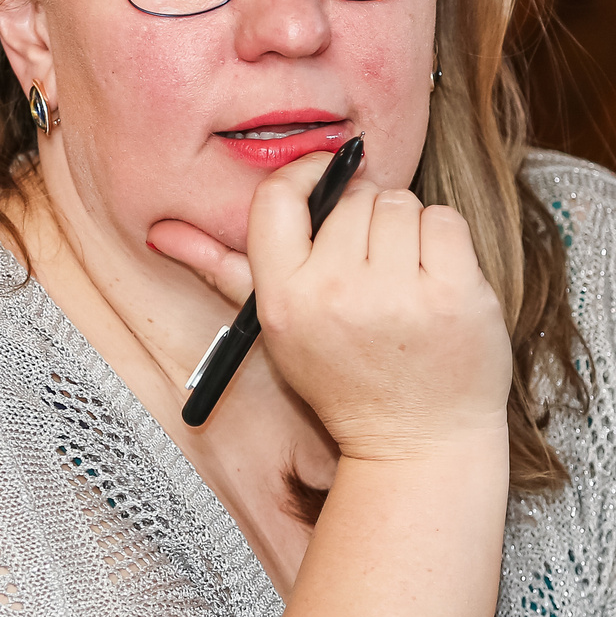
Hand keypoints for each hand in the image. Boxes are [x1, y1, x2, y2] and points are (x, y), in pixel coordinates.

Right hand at [170, 153, 511, 460]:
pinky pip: (443, 220)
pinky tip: (435, 281)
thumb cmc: (343, 378)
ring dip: (405, 230)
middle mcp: (336, 293)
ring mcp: (400, 294)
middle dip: (366, 218)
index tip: (324, 180)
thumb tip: (160, 229)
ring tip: (403, 278)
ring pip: (399, 204)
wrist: (417, 442)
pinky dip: (442, 241)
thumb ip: (221, 270)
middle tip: (372, 265)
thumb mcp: (277, 328)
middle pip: (352, 197)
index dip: (305, 174)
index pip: (278, 198)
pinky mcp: (455, 294)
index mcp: (284, 298)